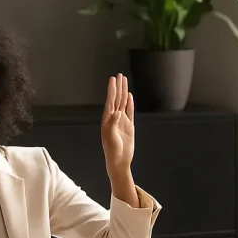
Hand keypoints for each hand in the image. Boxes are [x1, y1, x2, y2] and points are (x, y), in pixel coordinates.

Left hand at [101, 74, 139, 207]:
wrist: (119, 161)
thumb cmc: (112, 151)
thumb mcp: (111, 137)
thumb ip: (113, 124)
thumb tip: (116, 112)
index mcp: (107, 120)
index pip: (110, 101)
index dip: (112, 90)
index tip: (113, 80)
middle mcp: (114, 118)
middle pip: (117, 99)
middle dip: (118, 87)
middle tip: (119, 75)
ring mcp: (122, 122)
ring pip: (123, 103)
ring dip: (124, 92)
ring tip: (125, 82)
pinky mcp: (129, 126)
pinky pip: (130, 112)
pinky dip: (130, 104)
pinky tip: (129, 96)